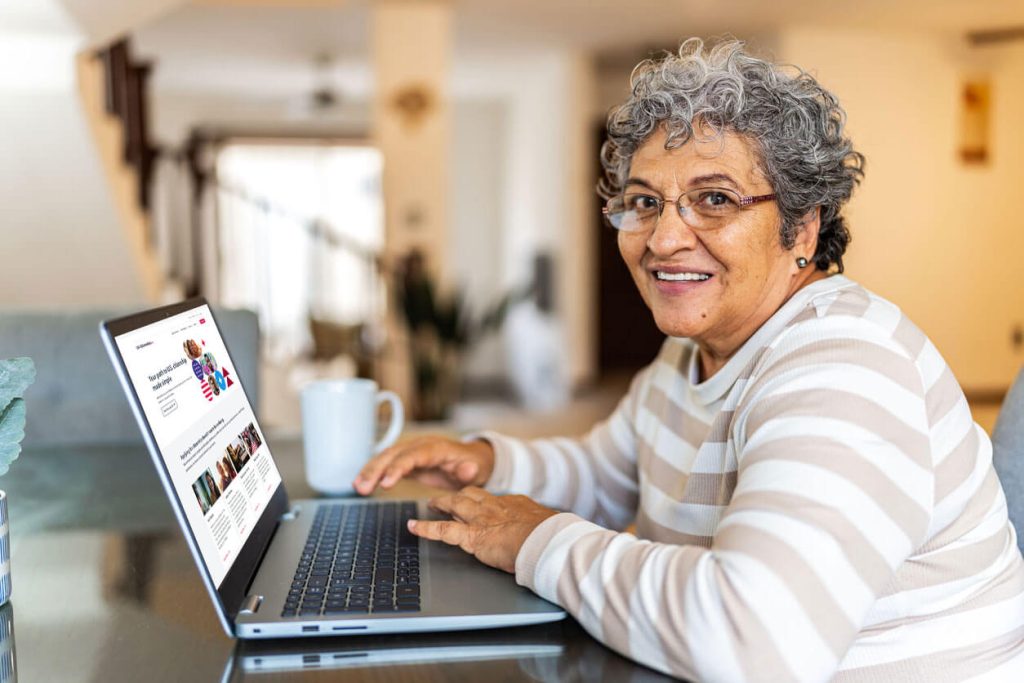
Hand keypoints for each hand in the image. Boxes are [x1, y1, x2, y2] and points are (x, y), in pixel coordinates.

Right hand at [353, 436, 494, 494]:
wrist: (472, 459)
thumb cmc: (474, 465)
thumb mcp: (477, 469)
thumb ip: (470, 471)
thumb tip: (468, 470)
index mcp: (436, 448)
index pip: (413, 456)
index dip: (398, 467)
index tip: (386, 483)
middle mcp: (421, 446)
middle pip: (394, 454)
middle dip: (377, 469)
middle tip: (362, 487)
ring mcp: (412, 452)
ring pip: (386, 457)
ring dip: (370, 471)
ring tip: (357, 487)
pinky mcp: (407, 461)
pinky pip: (387, 464)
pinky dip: (374, 472)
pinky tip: (361, 483)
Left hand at [409, 487, 557, 572]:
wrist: (546, 540)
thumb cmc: (551, 537)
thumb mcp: (547, 529)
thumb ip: (538, 530)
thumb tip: (546, 536)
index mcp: (514, 505)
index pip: (493, 500)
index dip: (482, 500)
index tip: (478, 501)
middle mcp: (495, 507)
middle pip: (471, 495)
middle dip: (457, 495)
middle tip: (447, 498)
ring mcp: (480, 519)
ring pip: (455, 504)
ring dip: (441, 503)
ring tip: (430, 504)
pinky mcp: (471, 535)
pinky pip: (442, 529)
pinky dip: (426, 528)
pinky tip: (413, 527)